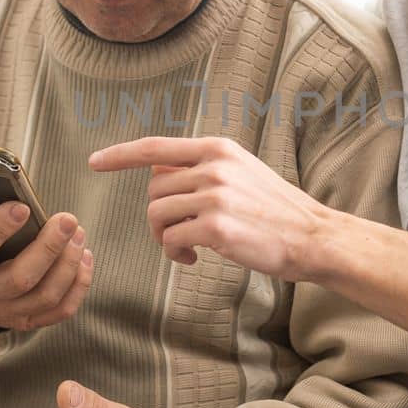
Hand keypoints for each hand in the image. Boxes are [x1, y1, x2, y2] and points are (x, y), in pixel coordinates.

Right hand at [0, 177, 92, 330]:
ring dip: (68, 265)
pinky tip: (84, 257)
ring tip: (78, 234)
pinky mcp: (26, 320)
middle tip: (67, 220)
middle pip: (21, 278)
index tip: (22, 206)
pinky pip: (59, 311)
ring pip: (45, 296)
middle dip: (48, 248)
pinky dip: (78, 287)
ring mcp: (6, 311)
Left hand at [89, 136, 331, 278]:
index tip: (95, 161)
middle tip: (178, 236)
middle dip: (158, 217)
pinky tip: (194, 258)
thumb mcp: (242, 172)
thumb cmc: (276, 209)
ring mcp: (215, 196)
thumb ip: (204, 168)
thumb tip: (161, 177)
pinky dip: (175, 252)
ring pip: (158, 216)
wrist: (312, 236)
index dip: (120, 155)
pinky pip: (172, 239)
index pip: (156, 148)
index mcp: (218, 148)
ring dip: (164, 238)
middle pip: (154, 191)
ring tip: (186, 248)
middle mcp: (214, 167)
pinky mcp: (216, 227)